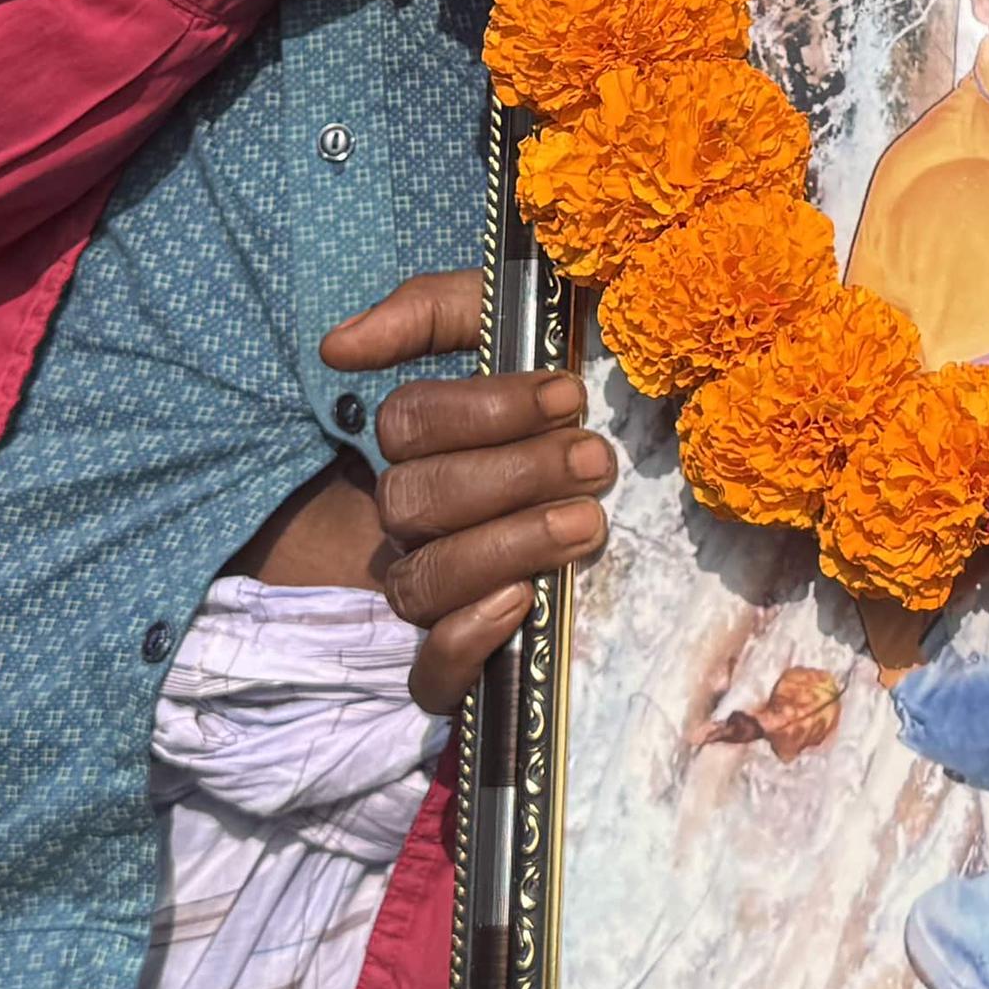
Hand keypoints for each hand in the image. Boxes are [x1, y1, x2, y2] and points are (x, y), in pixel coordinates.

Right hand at [336, 272, 611, 710]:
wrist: (651, 462)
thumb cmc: (574, 392)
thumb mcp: (511, 322)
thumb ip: (430, 311)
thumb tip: (336, 346)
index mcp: (421, 447)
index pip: (408, 426)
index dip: (484, 410)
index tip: (568, 395)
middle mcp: (415, 521)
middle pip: (416, 502)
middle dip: (514, 476)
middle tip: (596, 460)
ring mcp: (434, 593)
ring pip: (421, 583)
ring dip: (506, 548)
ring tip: (588, 521)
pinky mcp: (463, 662)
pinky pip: (430, 677)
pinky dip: (463, 644)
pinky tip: (523, 601)